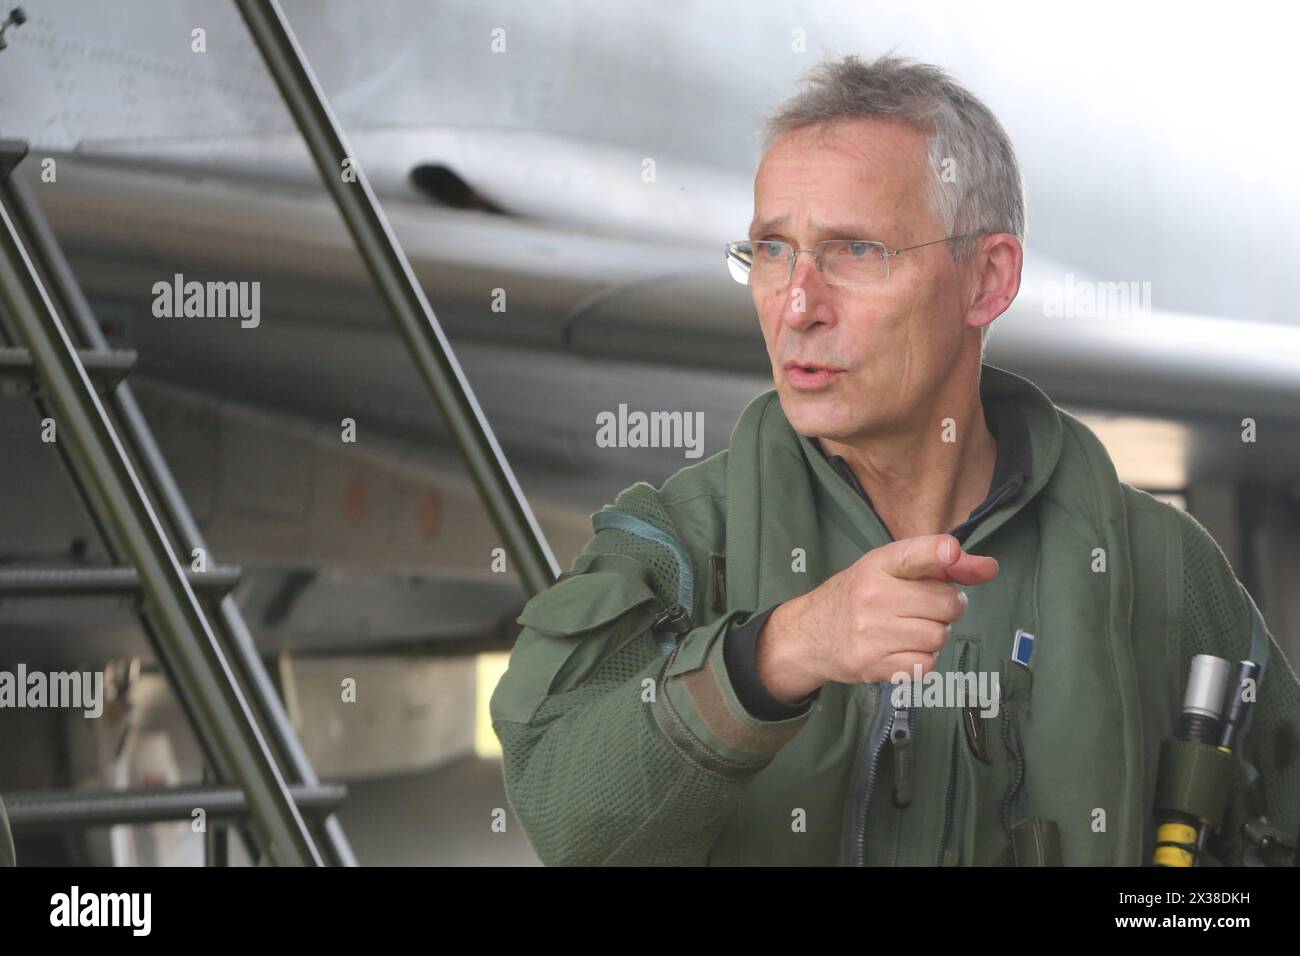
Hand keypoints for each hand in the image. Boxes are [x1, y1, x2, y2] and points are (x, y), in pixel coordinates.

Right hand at [754, 534, 998, 703]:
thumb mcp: (888, 569)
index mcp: (878, 564)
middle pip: (946, 604)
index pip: (915, 553)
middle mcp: (873, 596)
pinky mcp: (874, 665)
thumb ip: (940, 566)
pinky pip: (926, 664)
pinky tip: (902, 649)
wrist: (808, 635)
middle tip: (927, 608)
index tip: (952, 553)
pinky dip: (922, 659)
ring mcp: (872, 633)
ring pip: (939, 636)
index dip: (940, 553)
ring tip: (910, 629)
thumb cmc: (857, 596)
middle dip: (947, 607)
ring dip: (934, 635)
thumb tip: (990, 569)